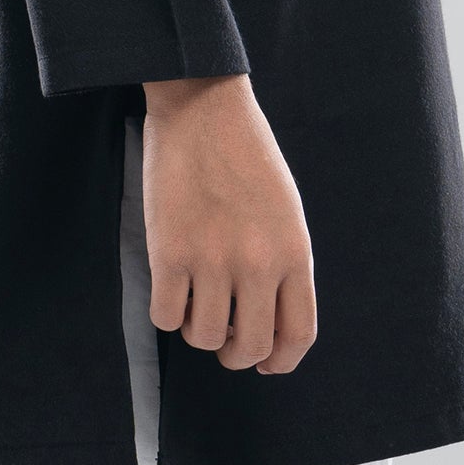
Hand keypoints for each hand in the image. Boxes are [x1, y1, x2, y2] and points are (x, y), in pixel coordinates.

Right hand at [139, 74, 317, 375]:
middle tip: (224, 337)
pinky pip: (166, 318)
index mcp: (294, 251)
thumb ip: (282, 262)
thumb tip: (266, 319)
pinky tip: (171, 285)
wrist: (203, 102)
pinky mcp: (170, 252)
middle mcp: (258, 262)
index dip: (280, 361)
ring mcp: (213, 259)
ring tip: (195, 299)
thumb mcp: (284, 208)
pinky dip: (167, 311)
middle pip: (250, 347)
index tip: (265, 362)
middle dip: (235, 352)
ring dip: (198, 329)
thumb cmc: (245, 151)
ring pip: (205, 338)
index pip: (298, 335)